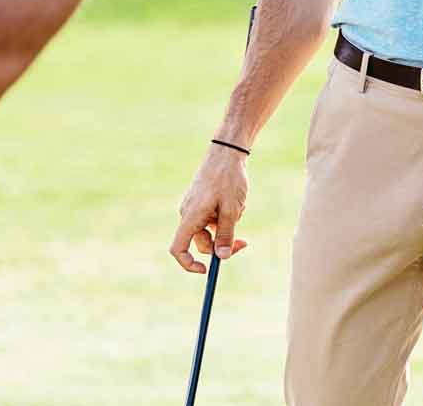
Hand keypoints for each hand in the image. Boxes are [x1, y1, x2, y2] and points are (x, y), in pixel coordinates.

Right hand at [169, 144, 250, 273]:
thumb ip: (225, 235)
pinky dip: (225, 214)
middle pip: (201, 241)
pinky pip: (213, 216)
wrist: (228, 151)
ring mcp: (194, 207)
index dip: (189, 264)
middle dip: (222, 244)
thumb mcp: (231, 209)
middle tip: (244, 242)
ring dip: (227, 225)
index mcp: (190, 217)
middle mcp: (188, 213)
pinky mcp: (202, 201)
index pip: (178, 249)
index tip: (207, 270)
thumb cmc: (228, 179)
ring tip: (239, 205)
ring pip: (210, 229)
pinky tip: (236, 199)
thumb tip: (222, 257)